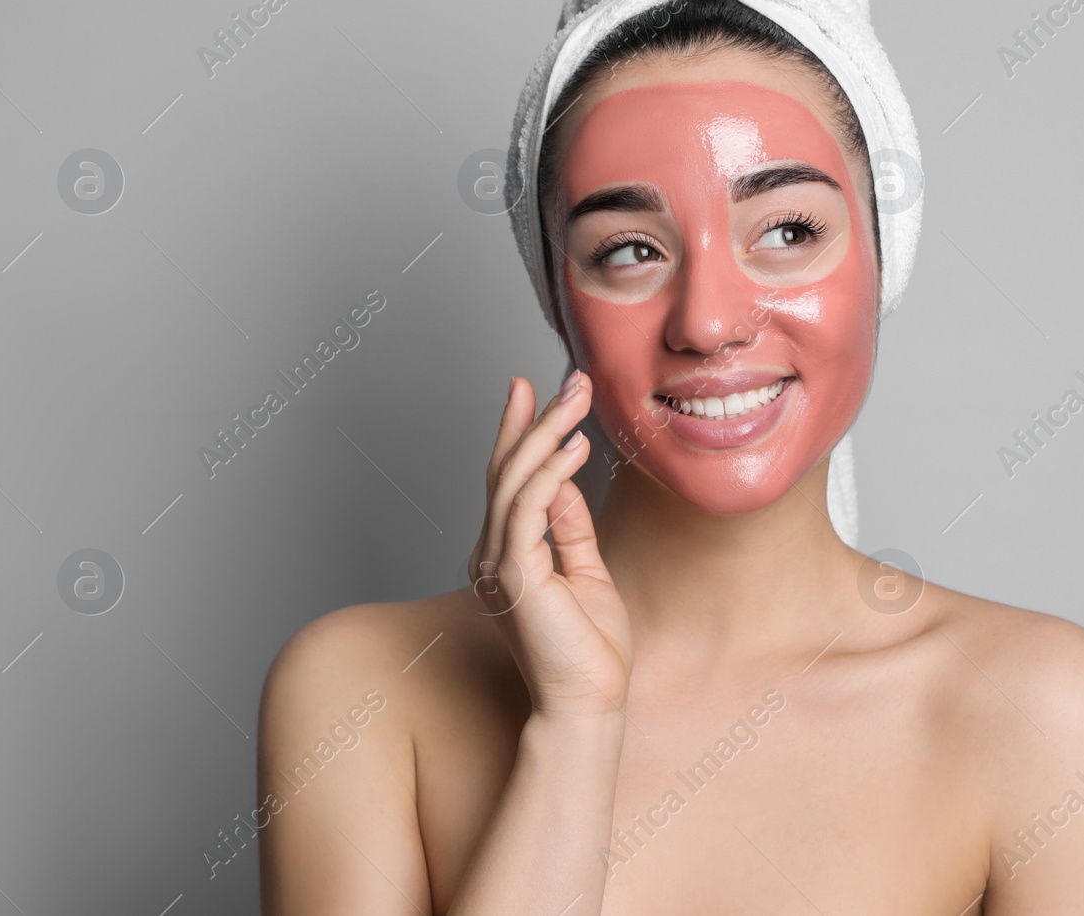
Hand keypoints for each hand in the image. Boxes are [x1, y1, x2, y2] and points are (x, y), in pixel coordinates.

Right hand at [467, 370, 632, 721]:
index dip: (517, 431)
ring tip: (579, 396)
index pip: (507, 480)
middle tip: (572, 378)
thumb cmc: (591, 651)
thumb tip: (564, 478)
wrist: (590, 705)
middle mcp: (492, 556)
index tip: (533, 387)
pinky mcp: (515, 575)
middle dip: (534, 418)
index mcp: (505, 556)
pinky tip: (575, 444)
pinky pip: (527, 508)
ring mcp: (498, 565)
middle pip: (505, 471)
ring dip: (547, 432)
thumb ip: (570, 526)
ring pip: (514, 481)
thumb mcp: (586, 571)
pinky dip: (550, 471)